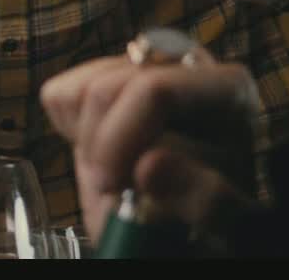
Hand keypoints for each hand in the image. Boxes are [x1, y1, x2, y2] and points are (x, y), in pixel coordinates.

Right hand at [40, 54, 258, 241]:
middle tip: (118, 190)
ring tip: (120, 177)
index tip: (112, 186)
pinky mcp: (100, 79)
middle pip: (107, 88)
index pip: (154, 90)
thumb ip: (205, 198)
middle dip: (101, 148)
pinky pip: (59, 95)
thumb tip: (150, 166)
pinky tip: (104, 154)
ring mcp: (137, 69)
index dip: (121, 137)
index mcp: (226, 90)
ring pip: (78, 91)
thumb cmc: (220, 217)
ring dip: (88, 145)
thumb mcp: (229, 220)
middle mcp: (181, 67)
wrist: (190, 220)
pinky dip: (70, 132)